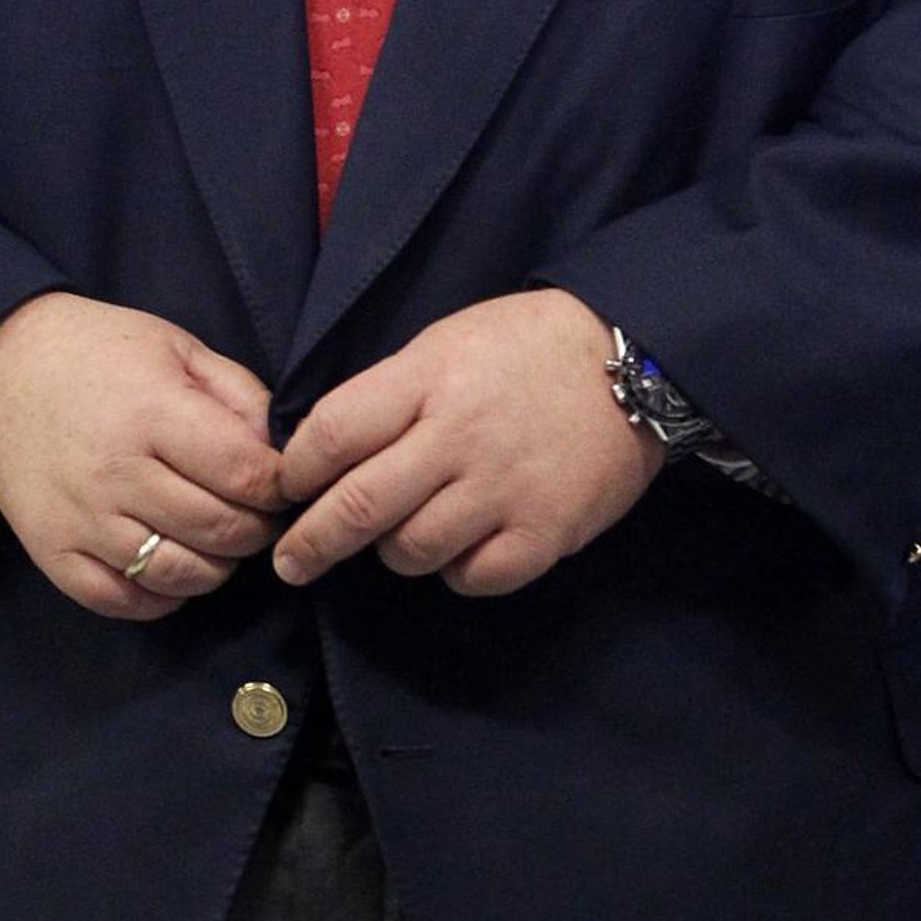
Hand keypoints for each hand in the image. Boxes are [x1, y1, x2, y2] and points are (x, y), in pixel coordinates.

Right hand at [0, 293, 286, 619]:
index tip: (282, 482)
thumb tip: (286, 452)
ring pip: (180, 575)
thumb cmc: (100, 354)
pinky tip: (174, 566)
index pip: (245, 474)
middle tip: (258, 514)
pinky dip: (164, 596)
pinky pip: (126, 602)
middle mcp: (117, 472)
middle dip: (258, 529)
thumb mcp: (178, 348)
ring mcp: (82, 521)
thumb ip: (239, 395)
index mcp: (153, 412)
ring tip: (219, 539)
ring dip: (218, 567)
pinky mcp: (54, 555)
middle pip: (220, 530)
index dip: (280, 486)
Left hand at [273, 289, 663, 597]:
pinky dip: (454, 570)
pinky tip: (460, 548)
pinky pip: (471, 577)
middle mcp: (459, 436)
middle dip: (310, 543)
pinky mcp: (544, 533)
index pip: (334, 433)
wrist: (631, 360)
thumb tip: (327, 452)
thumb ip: (390, 394)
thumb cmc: (524, 347)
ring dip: (392, 550)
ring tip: (400, 536)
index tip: (289, 487)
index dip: (298, 470)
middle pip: (358, 506)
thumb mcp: (446, 343)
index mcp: (428, 378)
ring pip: (409, 551)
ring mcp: (503, 489)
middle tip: (291, 562)